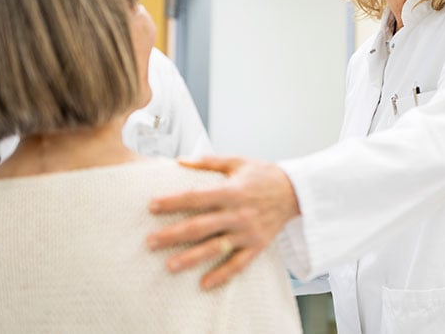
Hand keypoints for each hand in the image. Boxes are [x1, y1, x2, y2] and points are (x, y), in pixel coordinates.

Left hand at [146, 156, 299, 289]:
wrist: (295, 191)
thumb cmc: (263, 174)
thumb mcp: (237, 161)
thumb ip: (207, 161)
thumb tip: (179, 160)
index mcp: (231, 191)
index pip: (196, 197)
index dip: (173, 202)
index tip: (151, 206)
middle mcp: (238, 214)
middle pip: (200, 226)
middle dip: (173, 234)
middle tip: (150, 242)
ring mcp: (247, 232)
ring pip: (215, 248)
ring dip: (191, 258)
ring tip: (169, 266)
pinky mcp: (257, 245)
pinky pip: (238, 264)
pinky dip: (222, 275)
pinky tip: (204, 285)